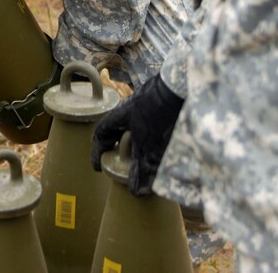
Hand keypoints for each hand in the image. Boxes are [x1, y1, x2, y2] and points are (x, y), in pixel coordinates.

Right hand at [90, 74, 183, 195]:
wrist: (180, 86)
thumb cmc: (157, 111)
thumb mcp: (149, 144)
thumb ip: (143, 168)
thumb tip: (136, 192)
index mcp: (119, 116)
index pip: (101, 133)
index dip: (97, 151)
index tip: (98, 167)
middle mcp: (131, 110)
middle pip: (119, 130)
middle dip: (120, 148)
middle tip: (122, 164)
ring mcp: (149, 107)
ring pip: (138, 128)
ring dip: (141, 145)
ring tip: (147, 160)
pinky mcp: (166, 107)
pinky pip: (156, 126)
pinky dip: (157, 139)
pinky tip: (167, 149)